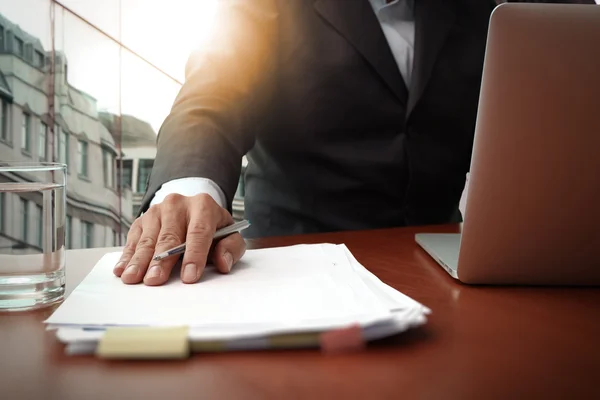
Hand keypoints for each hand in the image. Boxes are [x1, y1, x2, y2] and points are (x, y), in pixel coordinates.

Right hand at [112, 193, 245, 284]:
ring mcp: (157, 211)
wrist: (194, 210)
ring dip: (139, 260)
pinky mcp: (142, 220)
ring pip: (148, 239)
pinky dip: (127, 256)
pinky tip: (122, 269)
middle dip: (161, 260)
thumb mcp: (229, 235)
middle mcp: (177, 204)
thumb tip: (222, 262)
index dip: (194, 255)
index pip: (199, 231)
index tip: (189, 277)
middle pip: (169, 236)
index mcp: (203, 206)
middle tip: (155, 280)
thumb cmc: (213, 228)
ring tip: (133, 278)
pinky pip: (133, 240)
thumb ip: (231, 248)